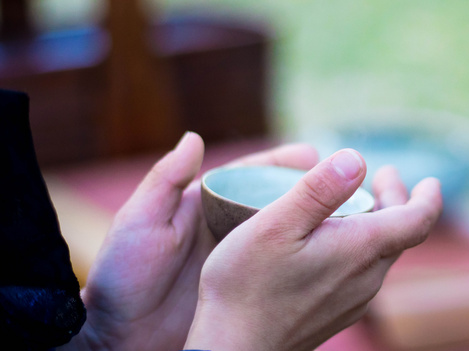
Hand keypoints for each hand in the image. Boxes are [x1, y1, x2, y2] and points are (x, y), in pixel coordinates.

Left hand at [60, 133, 319, 350]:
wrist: (120, 340)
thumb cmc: (122, 280)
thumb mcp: (139, 225)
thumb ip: (165, 183)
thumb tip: (194, 138)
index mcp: (198, 207)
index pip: (244, 176)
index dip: (277, 164)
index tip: (311, 154)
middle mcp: (220, 230)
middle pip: (271, 202)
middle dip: (306, 190)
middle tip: (345, 182)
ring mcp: (232, 262)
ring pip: (280, 237)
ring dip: (311, 226)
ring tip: (347, 218)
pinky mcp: (239, 291)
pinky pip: (276, 271)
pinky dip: (301, 263)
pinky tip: (328, 259)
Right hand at [184, 149, 443, 350]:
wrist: (233, 348)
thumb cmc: (246, 285)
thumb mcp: (276, 223)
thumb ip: (318, 189)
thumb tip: (356, 158)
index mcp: (361, 249)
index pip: (417, 220)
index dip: (428, 197)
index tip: (431, 182)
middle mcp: (367, 278)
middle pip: (400, 235)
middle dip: (396, 201)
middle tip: (382, 177)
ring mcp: (354, 301)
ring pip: (381, 256)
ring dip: (378, 225)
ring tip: (358, 205)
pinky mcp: (336, 314)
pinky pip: (363, 274)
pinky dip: (361, 249)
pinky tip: (333, 244)